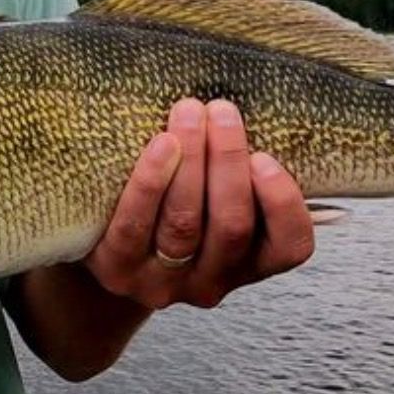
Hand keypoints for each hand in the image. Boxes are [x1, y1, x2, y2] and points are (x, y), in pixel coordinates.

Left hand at [83, 98, 313, 310]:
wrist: (104, 245)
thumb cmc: (174, 205)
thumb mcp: (216, 197)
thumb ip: (241, 171)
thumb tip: (260, 111)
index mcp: (250, 264)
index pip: (289, 247)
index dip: (283, 203)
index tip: (265, 156)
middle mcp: (211, 282)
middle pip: (231, 226)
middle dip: (228, 162)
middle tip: (222, 110)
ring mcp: (162, 282)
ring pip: (184, 223)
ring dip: (191, 161)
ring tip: (189, 113)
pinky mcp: (118, 270)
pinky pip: (135, 225)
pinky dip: (150, 182)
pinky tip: (161, 144)